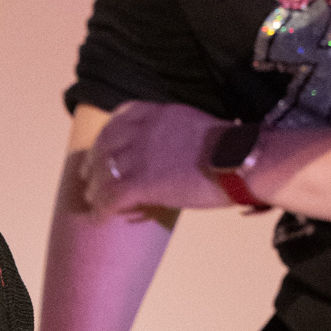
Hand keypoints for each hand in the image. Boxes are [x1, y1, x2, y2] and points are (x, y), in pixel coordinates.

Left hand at [78, 100, 230, 219]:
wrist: (241, 160)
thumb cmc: (234, 150)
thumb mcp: (199, 128)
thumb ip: (179, 133)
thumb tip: (177, 149)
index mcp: (160, 113)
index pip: (122, 116)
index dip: (108, 134)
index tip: (104, 146)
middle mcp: (144, 130)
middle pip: (106, 142)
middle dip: (94, 160)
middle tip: (89, 176)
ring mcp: (141, 155)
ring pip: (103, 170)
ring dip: (96, 187)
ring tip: (94, 200)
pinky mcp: (142, 181)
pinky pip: (110, 195)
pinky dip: (102, 207)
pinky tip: (101, 216)